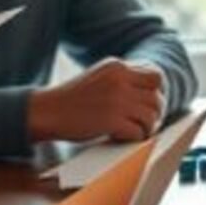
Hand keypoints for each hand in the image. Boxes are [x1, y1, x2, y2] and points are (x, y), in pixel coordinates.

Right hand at [30, 59, 165, 142]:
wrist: (47, 110)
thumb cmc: (72, 98)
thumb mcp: (99, 77)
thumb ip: (121, 79)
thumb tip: (149, 91)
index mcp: (117, 66)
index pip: (155, 76)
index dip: (157, 93)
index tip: (150, 105)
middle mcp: (120, 80)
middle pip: (157, 96)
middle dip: (157, 111)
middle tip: (147, 122)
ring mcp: (117, 100)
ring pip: (152, 115)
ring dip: (148, 127)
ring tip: (137, 131)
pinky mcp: (111, 120)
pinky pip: (139, 132)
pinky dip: (136, 138)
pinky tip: (123, 137)